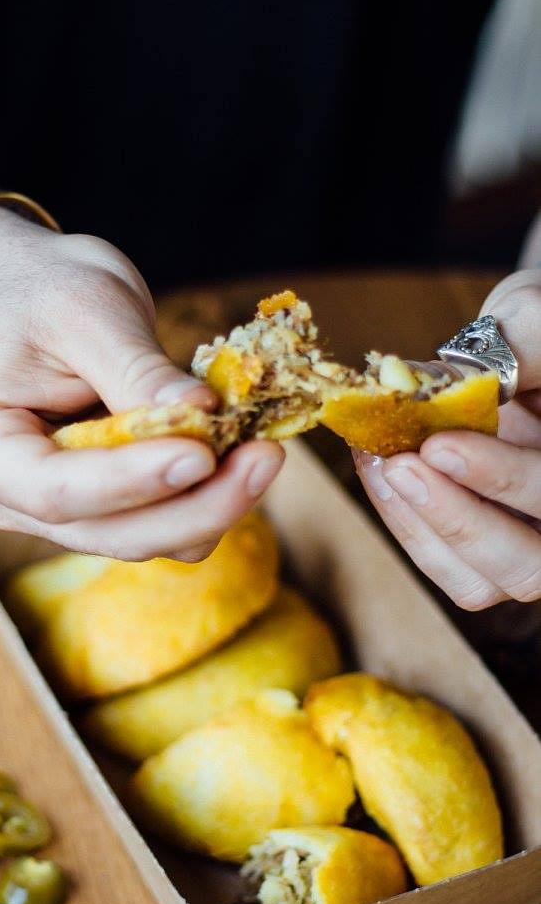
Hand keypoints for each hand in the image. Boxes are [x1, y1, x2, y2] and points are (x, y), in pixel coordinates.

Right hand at [0, 209, 283, 560]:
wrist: (29, 292)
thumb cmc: (41, 289)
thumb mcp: (85, 309)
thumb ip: (137, 369)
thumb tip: (201, 416)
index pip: (55, 489)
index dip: (131, 482)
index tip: (202, 453)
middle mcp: (11, 496)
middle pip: (108, 532)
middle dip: (193, 506)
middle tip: (265, 457)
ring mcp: (60, 509)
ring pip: (145, 538)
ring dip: (212, 505)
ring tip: (263, 449)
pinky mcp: (107, 506)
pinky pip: (164, 521)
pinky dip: (209, 496)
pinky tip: (244, 454)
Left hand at [354, 270, 540, 608]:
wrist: (532, 354)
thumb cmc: (540, 339)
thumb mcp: (536, 322)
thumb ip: (516, 348)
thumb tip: (442, 380)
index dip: (502, 479)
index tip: (439, 446)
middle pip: (527, 567)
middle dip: (458, 519)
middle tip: (401, 466)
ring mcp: (529, 545)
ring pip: (483, 581)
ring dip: (420, 524)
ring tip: (379, 462)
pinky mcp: (485, 555)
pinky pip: (448, 567)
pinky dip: (406, 523)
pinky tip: (378, 469)